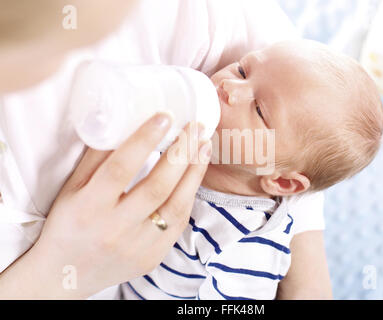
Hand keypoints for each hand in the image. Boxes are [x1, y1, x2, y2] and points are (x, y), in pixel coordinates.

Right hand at [2, 113, 211, 298]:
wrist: (67, 274)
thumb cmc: (68, 224)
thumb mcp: (72, 189)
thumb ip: (96, 158)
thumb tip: (120, 122)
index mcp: (89, 207)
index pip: (121, 168)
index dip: (144, 140)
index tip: (165, 116)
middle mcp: (114, 229)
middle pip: (157, 187)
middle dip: (181, 153)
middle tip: (195, 127)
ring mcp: (136, 247)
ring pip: (175, 207)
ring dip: (194, 173)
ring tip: (203, 147)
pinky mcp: (152, 258)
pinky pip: (178, 225)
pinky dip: (188, 197)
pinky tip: (194, 177)